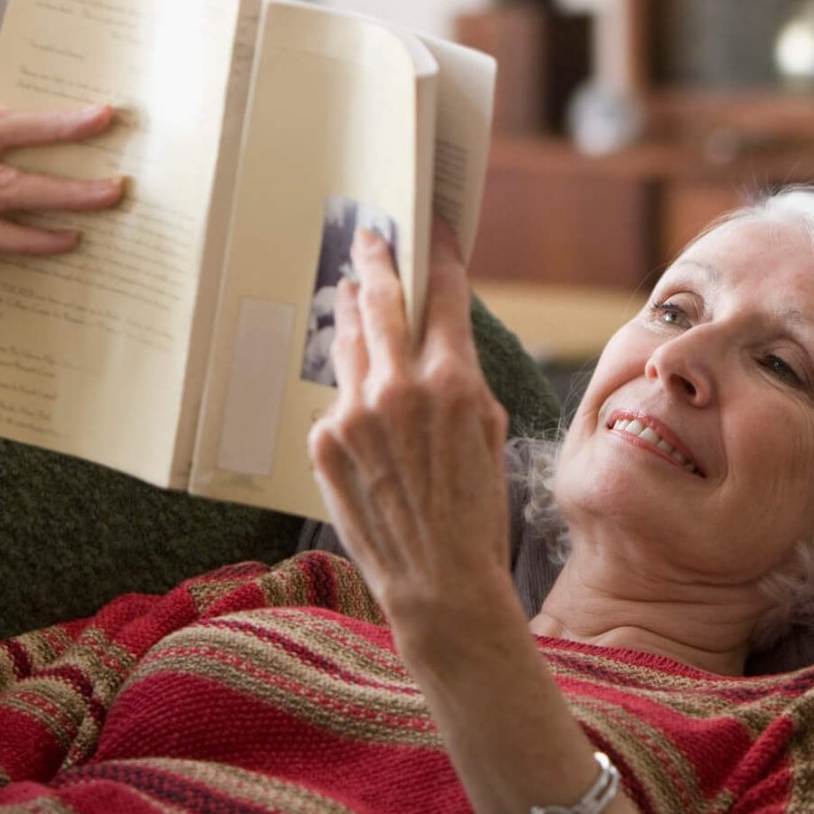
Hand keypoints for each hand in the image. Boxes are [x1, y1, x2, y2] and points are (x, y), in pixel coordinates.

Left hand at [307, 221, 511, 620]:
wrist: (438, 583)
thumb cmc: (476, 513)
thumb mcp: (489, 434)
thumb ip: (462, 380)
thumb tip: (438, 343)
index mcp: (452, 381)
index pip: (443, 295)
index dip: (438, 255)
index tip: (432, 230)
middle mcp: (399, 387)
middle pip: (382, 299)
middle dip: (378, 259)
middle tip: (371, 236)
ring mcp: (354, 413)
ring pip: (350, 342)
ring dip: (353, 315)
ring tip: (353, 294)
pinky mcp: (325, 440)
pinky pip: (339, 400)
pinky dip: (351, 396)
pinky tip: (363, 410)